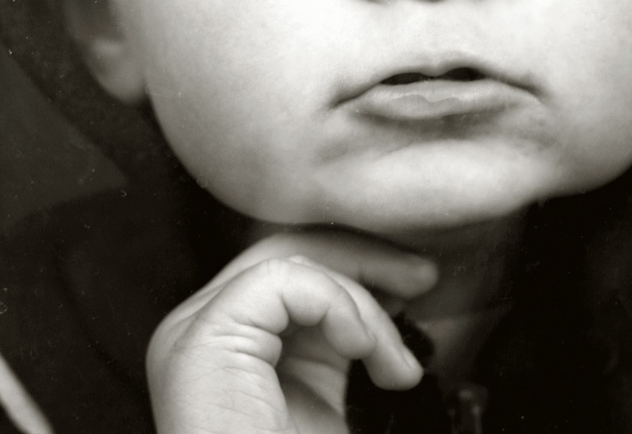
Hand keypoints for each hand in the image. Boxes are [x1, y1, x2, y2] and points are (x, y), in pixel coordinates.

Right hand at [146, 230, 437, 433]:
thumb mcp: (327, 395)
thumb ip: (341, 340)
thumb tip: (394, 292)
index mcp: (229, 339)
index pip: (292, 265)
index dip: (356, 261)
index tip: (416, 280)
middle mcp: (200, 325)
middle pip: (289, 250)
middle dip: (365, 258)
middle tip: (424, 277)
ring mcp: (194, 329)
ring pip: (290, 260)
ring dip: (359, 300)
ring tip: (392, 359)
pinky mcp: (204, 338)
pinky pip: (280, 281)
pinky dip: (334, 303)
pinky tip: (360, 346)